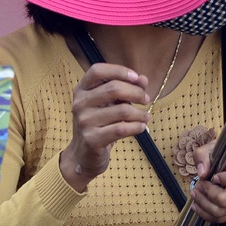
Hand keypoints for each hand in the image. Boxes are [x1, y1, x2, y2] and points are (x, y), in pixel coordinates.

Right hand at [59, 63, 149, 191]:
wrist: (83, 155)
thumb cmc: (99, 124)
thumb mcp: (109, 104)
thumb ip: (125, 89)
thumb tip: (143, 79)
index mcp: (81, 90)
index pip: (97, 70)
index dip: (118, 70)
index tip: (136, 77)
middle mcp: (79, 103)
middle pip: (113, 88)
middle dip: (136, 92)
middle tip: (146, 99)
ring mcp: (84, 122)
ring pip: (122, 111)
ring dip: (140, 113)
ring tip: (146, 117)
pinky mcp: (92, 139)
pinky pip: (121, 129)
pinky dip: (136, 127)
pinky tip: (141, 127)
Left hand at [189, 145, 225, 223]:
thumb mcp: (217, 147)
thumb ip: (204, 154)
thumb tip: (202, 173)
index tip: (213, 177)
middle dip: (208, 194)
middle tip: (199, 186)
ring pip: (225, 211)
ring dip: (204, 205)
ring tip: (196, 195)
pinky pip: (225, 219)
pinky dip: (208, 214)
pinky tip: (199, 206)